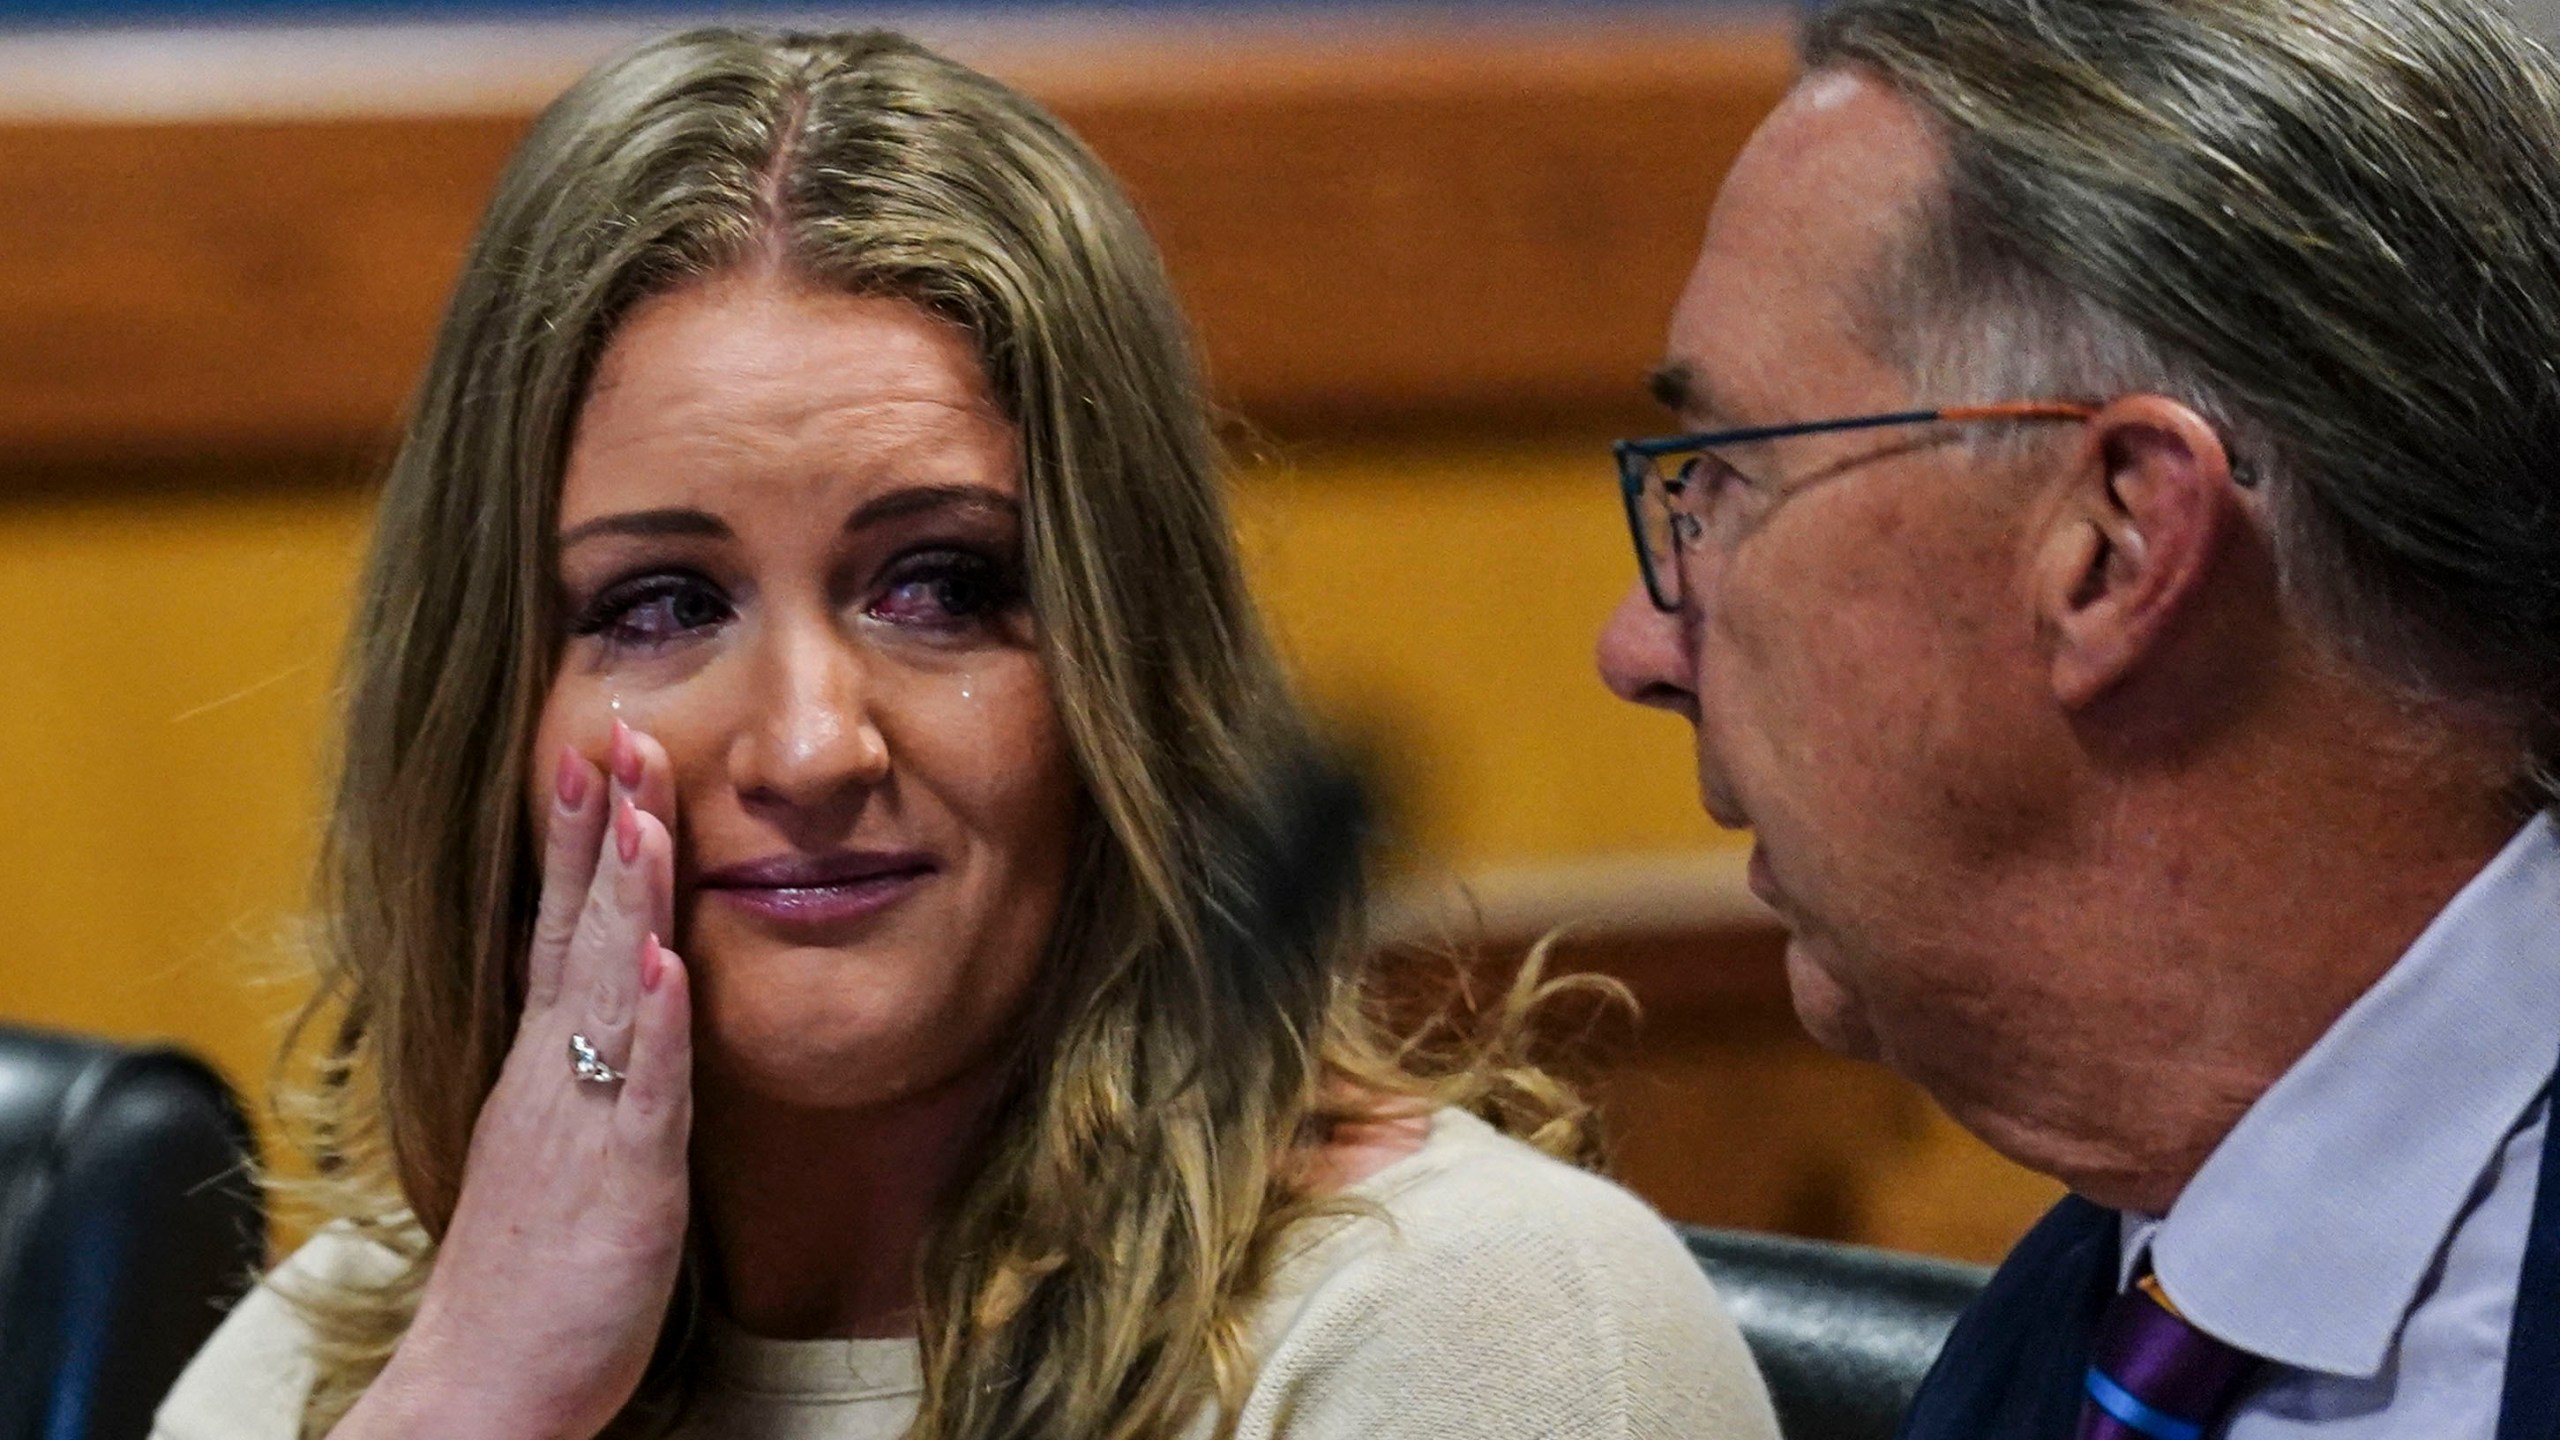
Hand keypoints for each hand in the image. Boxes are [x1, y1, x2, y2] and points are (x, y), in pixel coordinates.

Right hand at [335, 722, 690, 1439]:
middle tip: (622, 730)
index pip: (560, 925)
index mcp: (543, 1064)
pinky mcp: (623, 1185)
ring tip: (644, 814)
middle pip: (580, 929)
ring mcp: (586, 1124)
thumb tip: (627, 993)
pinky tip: (667, 968)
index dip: (579, 839)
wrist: (481, 1385)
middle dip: (604, 828)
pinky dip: (653, 1029)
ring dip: (626, 900)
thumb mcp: (562, 1144)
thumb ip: (588, 1069)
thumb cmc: (529, 1273)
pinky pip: (641, 1095)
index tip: (597, 753)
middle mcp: (555, 1076)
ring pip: (608, 990)